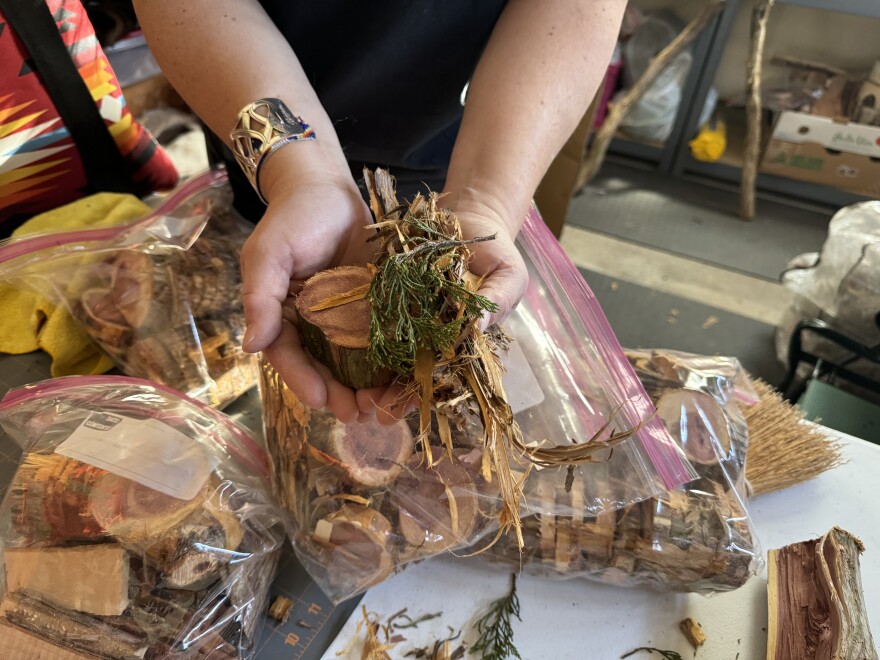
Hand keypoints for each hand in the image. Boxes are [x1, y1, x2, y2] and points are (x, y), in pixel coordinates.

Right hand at [240, 170, 375, 422]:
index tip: (322, 401)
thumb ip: (260, 297)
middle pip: (326, 369)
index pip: (290, 357)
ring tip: (383, 408)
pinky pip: (386, 341)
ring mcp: (348, 319)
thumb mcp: (269, 253)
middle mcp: (315, 325)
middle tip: (358, 415)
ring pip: (357, 363)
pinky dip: (395, 363)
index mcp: (283, 317)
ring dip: (369, 388)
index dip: (304, 381)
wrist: (330, 188)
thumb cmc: (294, 218)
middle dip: (341, 395)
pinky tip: (407, 380)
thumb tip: (250, 346)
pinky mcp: (378, 308)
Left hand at [356, 200, 527, 425]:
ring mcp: (406, 312)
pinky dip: (351, 329)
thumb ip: (496, 300)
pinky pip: (368, 311)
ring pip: (381, 348)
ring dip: (362, 373)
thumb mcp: (508, 276)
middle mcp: (427, 332)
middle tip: (364, 411)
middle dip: (384, 393)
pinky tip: (330, 345)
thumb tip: (477, 325)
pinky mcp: (388, 289)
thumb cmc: (497, 253)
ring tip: (344, 394)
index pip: (434, 375)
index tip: (393, 410)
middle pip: (402, 369)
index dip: (415, 394)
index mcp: (455, 340)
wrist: (471, 217)